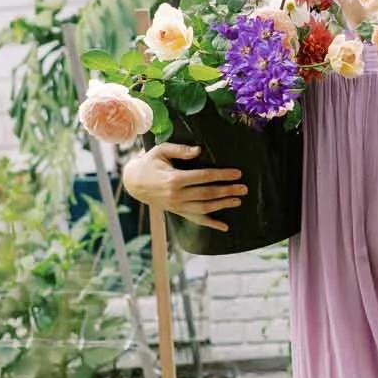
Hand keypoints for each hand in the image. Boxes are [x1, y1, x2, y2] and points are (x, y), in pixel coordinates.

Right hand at [120, 142, 246, 231]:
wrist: (134, 183)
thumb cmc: (149, 163)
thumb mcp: (161, 151)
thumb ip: (180, 150)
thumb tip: (199, 151)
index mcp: (174, 179)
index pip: (203, 177)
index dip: (221, 175)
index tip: (237, 173)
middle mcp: (177, 195)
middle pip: (207, 194)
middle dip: (227, 191)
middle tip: (244, 188)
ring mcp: (177, 206)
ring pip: (205, 207)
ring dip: (223, 205)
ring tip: (238, 200)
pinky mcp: (178, 211)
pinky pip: (196, 219)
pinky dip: (211, 224)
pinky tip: (224, 227)